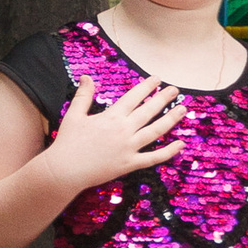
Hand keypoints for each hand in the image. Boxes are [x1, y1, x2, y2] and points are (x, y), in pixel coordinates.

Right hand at [46, 76, 185, 191]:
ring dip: (171, 120)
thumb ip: (83, 96)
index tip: (157, 79)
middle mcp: (123, 130)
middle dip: (163, 99)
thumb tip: (86, 77)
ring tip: (183, 110)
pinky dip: (169, 152)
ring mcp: (129, 148)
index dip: (147, 87)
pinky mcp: (130, 164)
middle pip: (149, 111)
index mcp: (111, 117)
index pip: (134, 97)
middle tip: (175, 90)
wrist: (64, 170)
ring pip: (156, 131)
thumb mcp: (73, 115)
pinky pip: (154, 157)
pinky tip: (181, 144)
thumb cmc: (68, 142)